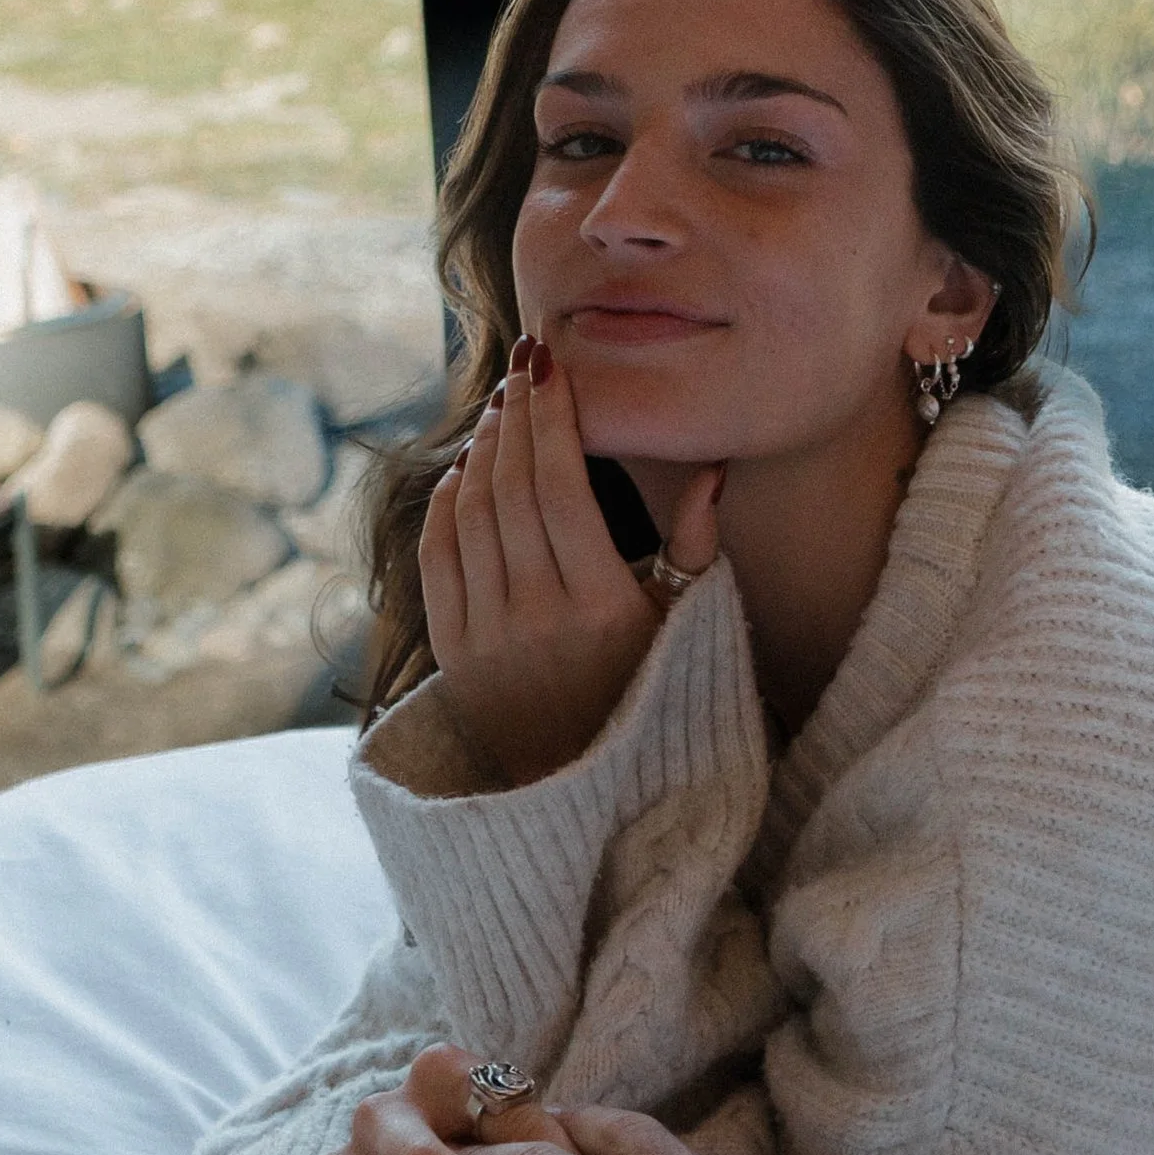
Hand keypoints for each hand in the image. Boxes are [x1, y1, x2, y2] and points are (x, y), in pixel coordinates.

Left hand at [420, 335, 725, 786]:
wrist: (585, 788)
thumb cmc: (652, 692)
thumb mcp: (687, 625)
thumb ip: (697, 545)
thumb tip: (714, 465)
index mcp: (603, 608)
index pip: (562, 488)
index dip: (553, 418)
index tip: (554, 367)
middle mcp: (537, 620)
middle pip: (511, 489)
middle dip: (516, 415)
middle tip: (527, 367)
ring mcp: (486, 638)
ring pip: (471, 513)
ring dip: (483, 448)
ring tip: (503, 408)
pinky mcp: (451, 653)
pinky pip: (438, 555)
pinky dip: (448, 500)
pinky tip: (469, 466)